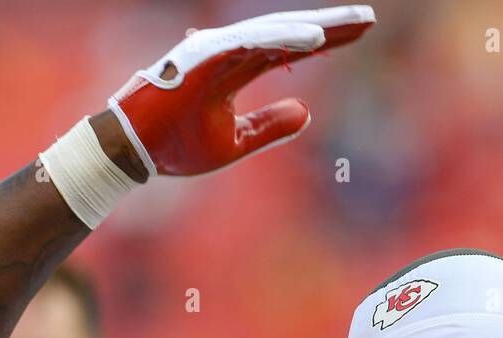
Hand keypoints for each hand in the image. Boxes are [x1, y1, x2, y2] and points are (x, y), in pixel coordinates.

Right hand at [108, 6, 374, 177]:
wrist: (133, 153)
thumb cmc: (175, 147)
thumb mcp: (234, 143)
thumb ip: (269, 127)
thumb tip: (308, 113)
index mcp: (234, 69)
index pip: (288, 48)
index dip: (326, 40)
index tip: (361, 33)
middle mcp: (228, 54)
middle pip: (288, 33)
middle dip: (330, 26)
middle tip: (369, 18)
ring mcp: (215, 52)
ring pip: (274, 32)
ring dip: (315, 27)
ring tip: (354, 24)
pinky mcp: (204, 58)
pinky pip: (250, 44)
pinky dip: (283, 39)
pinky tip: (315, 38)